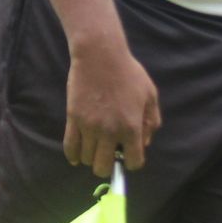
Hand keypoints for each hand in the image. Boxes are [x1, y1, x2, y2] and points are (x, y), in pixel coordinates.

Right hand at [63, 39, 159, 176]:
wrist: (100, 57)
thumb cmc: (128, 73)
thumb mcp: (150, 95)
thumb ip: (151, 122)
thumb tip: (143, 143)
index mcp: (132, 127)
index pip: (133, 161)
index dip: (131, 161)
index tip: (127, 155)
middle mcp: (110, 132)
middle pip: (103, 166)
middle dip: (107, 165)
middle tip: (108, 154)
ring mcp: (89, 127)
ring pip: (87, 158)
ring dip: (91, 157)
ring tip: (94, 148)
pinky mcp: (73, 119)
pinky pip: (70, 146)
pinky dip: (72, 156)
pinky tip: (76, 158)